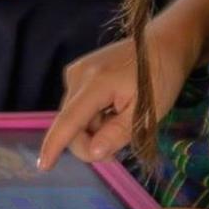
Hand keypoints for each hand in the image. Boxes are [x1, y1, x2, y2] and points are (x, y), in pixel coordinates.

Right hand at [38, 25, 199, 169]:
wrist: (165, 42)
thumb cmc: (161, 76)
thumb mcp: (146, 112)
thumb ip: (117, 133)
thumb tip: (93, 153)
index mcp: (95, 83)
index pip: (68, 121)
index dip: (54, 146)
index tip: (43, 167)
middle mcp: (78, 75)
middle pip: (71, 123)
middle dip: (90, 142)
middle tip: (117, 151)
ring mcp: (77, 71)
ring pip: (75, 117)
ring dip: (94, 129)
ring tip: (122, 121)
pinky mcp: (80, 71)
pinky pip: (79, 105)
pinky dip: (94, 116)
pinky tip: (114, 110)